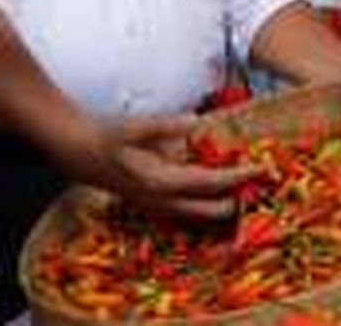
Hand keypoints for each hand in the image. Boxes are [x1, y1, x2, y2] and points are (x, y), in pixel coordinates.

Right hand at [80, 115, 257, 218]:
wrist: (80, 153)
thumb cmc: (108, 137)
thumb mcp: (136, 127)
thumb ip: (167, 127)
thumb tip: (199, 123)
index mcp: (161, 182)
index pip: (210, 184)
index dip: (238, 176)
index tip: (260, 168)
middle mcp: (162, 202)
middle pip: (212, 211)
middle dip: (238, 199)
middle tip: (259, 181)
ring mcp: (159, 208)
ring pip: (202, 216)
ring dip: (225, 204)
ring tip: (247, 185)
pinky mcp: (156, 206)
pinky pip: (190, 213)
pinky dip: (209, 203)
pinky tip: (221, 187)